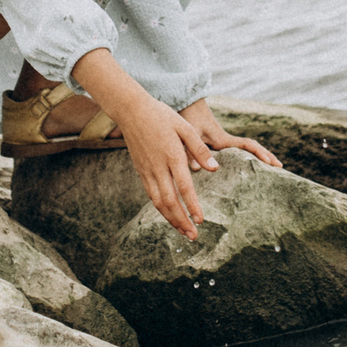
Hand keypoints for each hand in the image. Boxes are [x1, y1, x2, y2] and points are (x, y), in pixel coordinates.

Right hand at [116, 97, 218, 239]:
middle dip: (182, 221)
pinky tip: (169, 215)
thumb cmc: (162, 116)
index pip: (184, 187)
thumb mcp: (185, 127)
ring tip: (183, 232)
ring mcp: (147, 170)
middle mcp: (158, 167)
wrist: (132, 111)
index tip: (201, 221)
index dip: (192, 206)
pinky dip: (161, 209)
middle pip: (170, 201)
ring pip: (158, 202)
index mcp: (172, 155)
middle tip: (193, 236)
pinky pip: (151, 195)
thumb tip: (215, 169)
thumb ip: (200, 149)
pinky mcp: (141, 171)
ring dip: (171, 219)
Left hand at [183, 98, 279, 169]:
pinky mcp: (217, 144)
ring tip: (270, 167)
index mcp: (223, 139)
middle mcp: (227, 141)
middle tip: (280, 167)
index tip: (268, 161)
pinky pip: (236, 152)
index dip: (259, 152)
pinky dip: (245, 157)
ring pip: (246, 150)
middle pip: (252, 148)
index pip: (247, 145)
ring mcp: (223, 142)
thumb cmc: (188, 117)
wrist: (187, 103)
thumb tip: (196, 170)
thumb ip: (190, 152)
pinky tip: (246, 165)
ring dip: (259, 156)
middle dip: (266, 156)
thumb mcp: (188, 135)